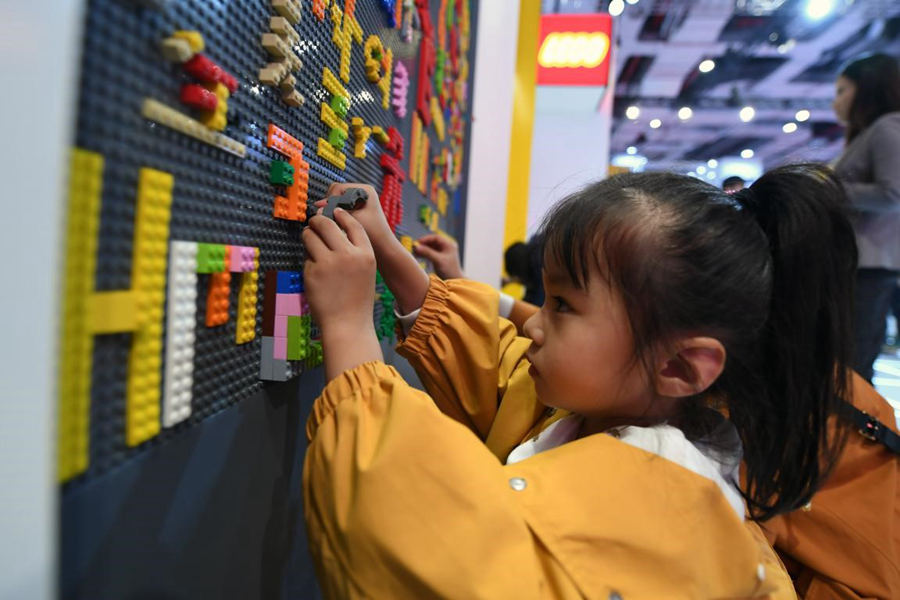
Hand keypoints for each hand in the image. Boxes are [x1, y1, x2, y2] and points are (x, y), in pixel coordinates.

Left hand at [302, 209, 376, 336]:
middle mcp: (348, 255)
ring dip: (308, 235)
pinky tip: (315, 272)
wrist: (347, 325)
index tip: (334, 211)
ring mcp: (329, 262)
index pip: (353, 224)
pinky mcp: (312, 271)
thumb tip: (334, 230)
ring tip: (309, 240)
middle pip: (328, 224)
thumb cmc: (356, 300)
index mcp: (366, 254)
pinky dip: (308, 260)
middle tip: (314, 221)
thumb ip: (354, 251)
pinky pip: (306, 257)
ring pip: (311, 236)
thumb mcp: (366, 272)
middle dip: (318, 220)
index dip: (342, 215)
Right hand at [314, 183, 392, 250]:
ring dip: (333, 211)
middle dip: (330, 205)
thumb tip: (318, 208)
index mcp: (365, 190)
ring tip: (333, 222)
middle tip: (328, 217)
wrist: (383, 248)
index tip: (326, 212)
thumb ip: (335, 212)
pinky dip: (337, 216)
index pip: (338, 188)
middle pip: (336, 194)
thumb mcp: (353, 220)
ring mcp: (359, 202)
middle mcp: (362, 193)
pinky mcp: (357, 211)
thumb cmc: (374, 234)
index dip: (329, 200)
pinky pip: (341, 209)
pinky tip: (337, 225)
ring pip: (337, 202)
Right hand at [413, 234, 464, 278]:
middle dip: (423, 245)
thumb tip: (416, 247)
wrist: (454, 282)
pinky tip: (418, 256)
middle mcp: (446, 247)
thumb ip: (427, 253)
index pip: (436, 238)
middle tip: (414, 247)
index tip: (417, 242)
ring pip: (430, 248)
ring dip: (423, 249)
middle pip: (432, 242)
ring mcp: (442, 253)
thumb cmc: (449, 271)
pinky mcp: (439, 258)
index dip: (426, 239)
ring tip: (415, 252)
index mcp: (449, 245)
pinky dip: (424, 254)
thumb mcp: (438, 260)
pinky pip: (430, 253)